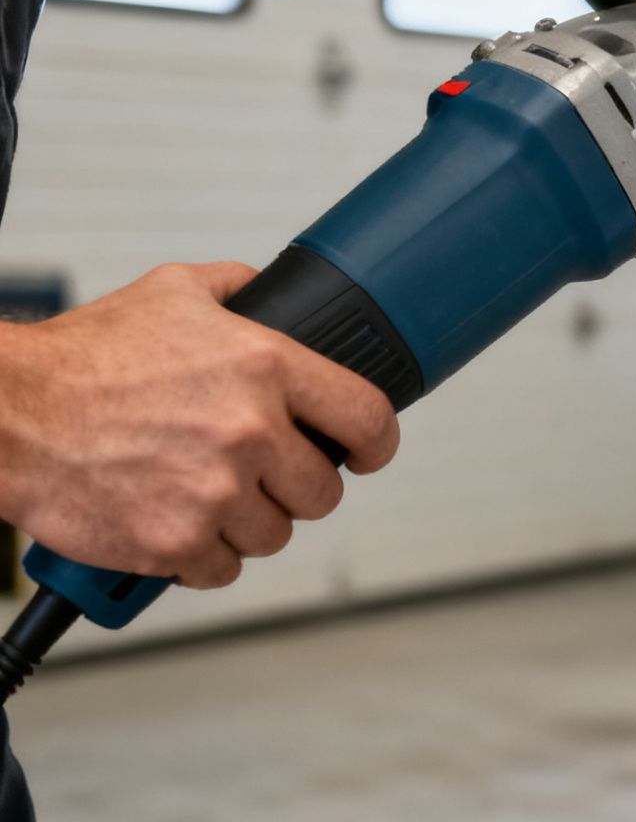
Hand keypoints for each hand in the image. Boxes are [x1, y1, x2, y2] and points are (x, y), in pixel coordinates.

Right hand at [0, 263, 399, 588]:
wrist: (7, 413)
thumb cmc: (82, 357)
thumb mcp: (172, 293)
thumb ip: (236, 288)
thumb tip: (269, 291)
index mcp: (266, 367)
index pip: (368, 417)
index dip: (376, 442)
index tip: (366, 452)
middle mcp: (250, 432)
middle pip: (324, 490)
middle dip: (298, 485)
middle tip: (263, 474)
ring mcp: (215, 493)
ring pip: (275, 534)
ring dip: (250, 522)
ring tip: (209, 494)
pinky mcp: (174, 543)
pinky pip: (223, 569)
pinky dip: (204, 556)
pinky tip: (179, 524)